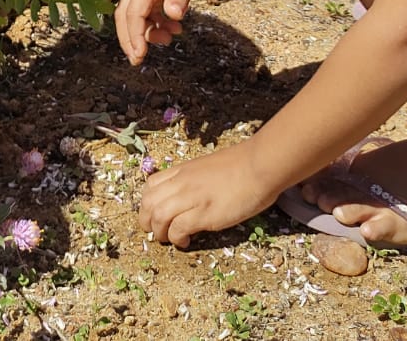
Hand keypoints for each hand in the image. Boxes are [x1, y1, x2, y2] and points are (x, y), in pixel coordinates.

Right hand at [114, 0, 214, 64]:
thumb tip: (172, 16)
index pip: (133, 13)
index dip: (134, 36)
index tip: (140, 55)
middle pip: (126, 16)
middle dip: (130, 39)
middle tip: (138, 60)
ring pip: (137, 15)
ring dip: (148, 32)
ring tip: (169, 40)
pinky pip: (148, 10)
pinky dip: (157, 23)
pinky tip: (174, 29)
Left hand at [139, 145, 277, 247]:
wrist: (260, 165)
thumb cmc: (243, 164)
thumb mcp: (209, 166)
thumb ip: (196, 179)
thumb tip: (193, 195)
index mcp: (183, 170)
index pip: (151, 185)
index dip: (148, 203)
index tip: (157, 214)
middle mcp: (182, 183)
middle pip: (148, 203)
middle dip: (147, 221)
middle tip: (158, 232)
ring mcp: (191, 198)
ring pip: (158, 217)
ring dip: (159, 233)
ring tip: (170, 239)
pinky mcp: (203, 214)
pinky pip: (177, 229)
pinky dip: (177, 239)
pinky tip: (186, 241)